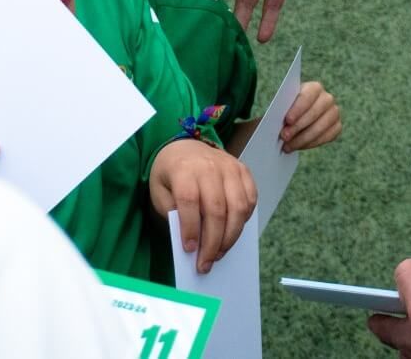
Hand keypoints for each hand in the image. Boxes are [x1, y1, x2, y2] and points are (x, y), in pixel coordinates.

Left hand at [150, 139, 257, 272]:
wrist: (184, 147)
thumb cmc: (170, 174)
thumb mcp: (159, 190)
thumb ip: (173, 212)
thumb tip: (193, 241)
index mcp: (184, 169)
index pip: (190, 201)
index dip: (191, 228)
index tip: (189, 250)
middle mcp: (210, 165)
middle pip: (217, 209)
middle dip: (213, 242)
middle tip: (206, 263)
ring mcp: (230, 167)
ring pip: (238, 207)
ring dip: (231, 236)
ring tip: (220, 253)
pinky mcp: (243, 171)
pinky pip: (251, 199)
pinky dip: (244, 220)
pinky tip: (232, 233)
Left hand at [281, 81, 340, 151]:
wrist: (294, 121)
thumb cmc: (285, 111)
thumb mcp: (281, 108)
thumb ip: (280, 112)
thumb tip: (279, 122)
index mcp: (313, 88)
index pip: (308, 95)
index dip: (299, 108)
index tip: (288, 120)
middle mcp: (326, 98)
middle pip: (316, 111)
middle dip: (299, 126)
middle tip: (284, 136)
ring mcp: (333, 113)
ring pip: (322, 126)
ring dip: (304, 138)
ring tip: (288, 145)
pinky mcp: (336, 127)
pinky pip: (327, 136)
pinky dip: (312, 143)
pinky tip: (299, 146)